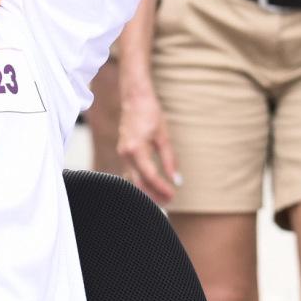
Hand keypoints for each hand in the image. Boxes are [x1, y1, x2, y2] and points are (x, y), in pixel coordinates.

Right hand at [117, 84, 181, 205]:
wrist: (134, 99)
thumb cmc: (150, 114)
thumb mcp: (164, 137)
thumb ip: (170, 160)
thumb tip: (177, 181)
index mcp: (136, 149)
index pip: (150, 176)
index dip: (162, 188)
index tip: (173, 195)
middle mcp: (125, 154)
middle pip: (138, 184)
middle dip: (153, 196)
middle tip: (169, 202)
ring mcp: (122, 154)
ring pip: (133, 181)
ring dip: (147, 191)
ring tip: (163, 198)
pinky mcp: (124, 153)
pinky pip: (131, 173)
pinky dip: (141, 182)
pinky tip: (151, 187)